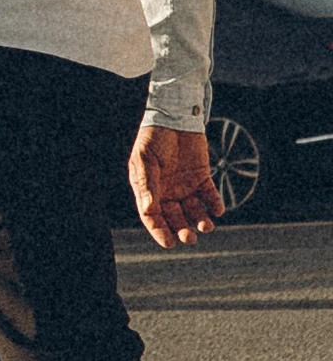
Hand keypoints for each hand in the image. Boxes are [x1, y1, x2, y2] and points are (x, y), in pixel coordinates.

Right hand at [131, 123, 222, 250]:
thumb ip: (146, 185)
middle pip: (175, 219)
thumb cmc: (153, 138)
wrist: (174, 118)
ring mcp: (185, 187)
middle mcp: (167, 193)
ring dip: (200, 221)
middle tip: (190, 238)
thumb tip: (149, 210)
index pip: (153, 217)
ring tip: (206, 226)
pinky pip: (210, 197)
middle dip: (182, 231)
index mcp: (149, 191)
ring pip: (194, 212)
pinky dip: (215, 205)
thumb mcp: (144, 160)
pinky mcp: (202, 179)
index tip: (169, 243)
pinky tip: (217, 209)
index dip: (159, 232)